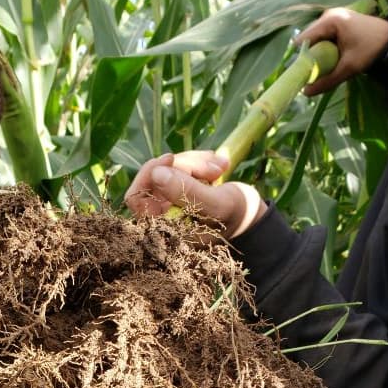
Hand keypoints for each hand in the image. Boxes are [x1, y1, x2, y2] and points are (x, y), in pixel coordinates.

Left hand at [125, 151, 266, 238]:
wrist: (251, 218)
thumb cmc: (237, 217)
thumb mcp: (217, 205)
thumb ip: (187, 192)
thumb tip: (156, 173)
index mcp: (163, 229)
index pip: (135, 198)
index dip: (149, 173)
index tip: (171, 158)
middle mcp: (161, 216)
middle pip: (154, 177)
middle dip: (185, 165)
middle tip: (215, 169)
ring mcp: (169, 201)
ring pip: (168, 167)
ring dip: (196, 161)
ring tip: (222, 167)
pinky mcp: (179, 188)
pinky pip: (179, 165)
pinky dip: (199, 161)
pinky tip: (219, 166)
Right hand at [296, 8, 387, 95]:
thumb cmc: (371, 51)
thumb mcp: (347, 68)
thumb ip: (326, 81)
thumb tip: (305, 92)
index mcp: (330, 20)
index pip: (303, 40)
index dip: (299, 57)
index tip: (302, 73)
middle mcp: (328, 15)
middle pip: (307, 39)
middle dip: (308, 57)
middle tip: (314, 73)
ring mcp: (331, 17)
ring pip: (314, 40)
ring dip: (316, 54)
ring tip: (324, 66)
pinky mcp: (335, 23)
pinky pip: (321, 38)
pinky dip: (322, 50)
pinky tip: (330, 59)